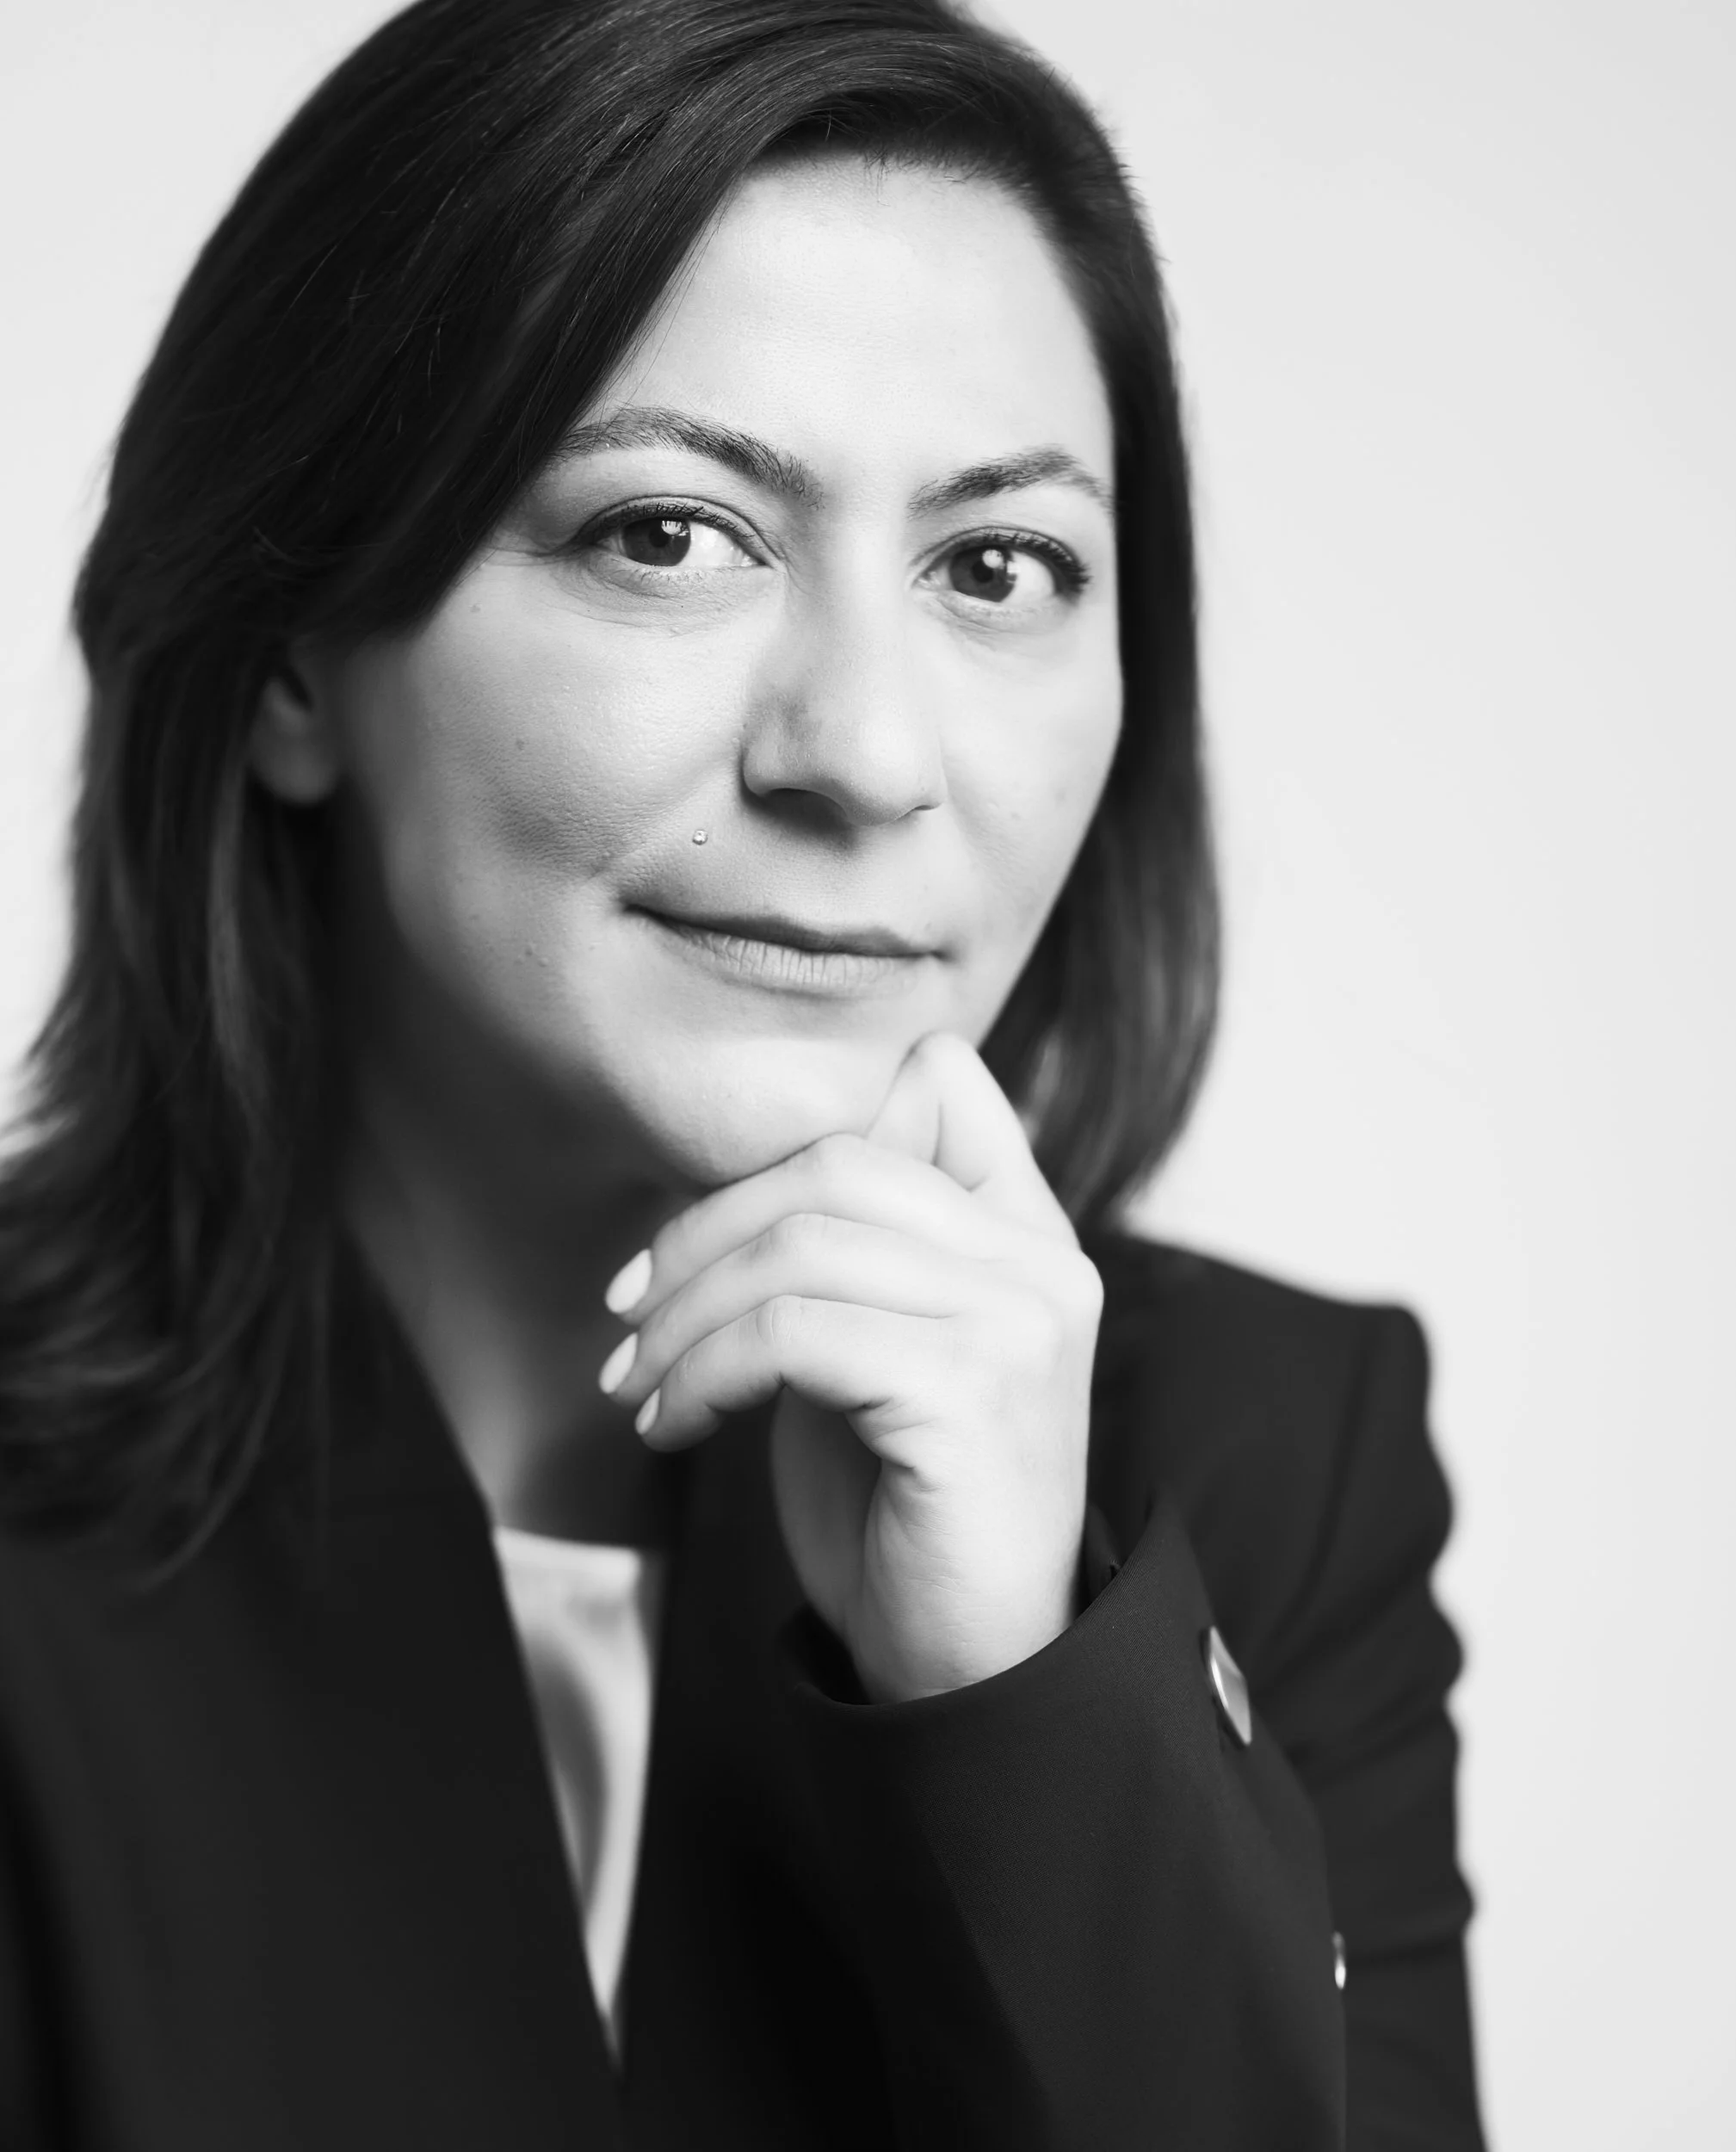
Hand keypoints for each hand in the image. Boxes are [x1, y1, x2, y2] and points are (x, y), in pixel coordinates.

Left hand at [598, 1033, 1102, 1702]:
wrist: (968, 1666)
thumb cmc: (903, 1508)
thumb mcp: (874, 1348)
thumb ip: (850, 1249)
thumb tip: (751, 1165)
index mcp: (1029, 1234)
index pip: (940, 1082)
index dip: (801, 1137)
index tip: (701, 1234)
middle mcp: (1041, 1262)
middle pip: (835, 1162)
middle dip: (701, 1232)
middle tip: (626, 1314)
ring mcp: (1017, 1322)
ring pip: (801, 1245)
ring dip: (684, 1315)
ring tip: (637, 1383)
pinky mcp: (971, 1391)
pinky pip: (793, 1333)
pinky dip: (703, 1372)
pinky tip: (674, 1423)